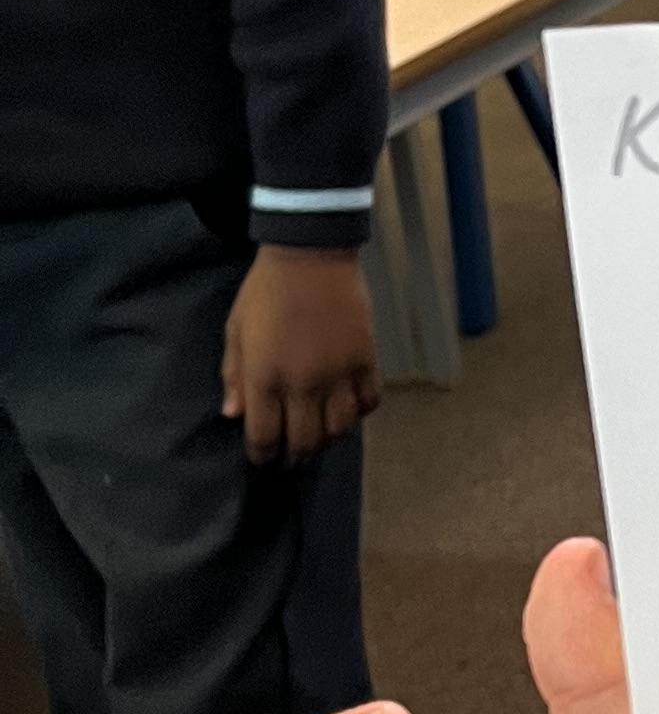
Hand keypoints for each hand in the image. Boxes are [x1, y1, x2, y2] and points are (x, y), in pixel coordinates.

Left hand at [223, 244, 382, 463]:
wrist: (310, 255)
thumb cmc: (265, 292)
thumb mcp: (236, 330)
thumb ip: (234, 375)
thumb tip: (234, 415)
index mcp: (265, 378)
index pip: (265, 436)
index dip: (262, 455)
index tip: (262, 458)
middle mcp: (303, 385)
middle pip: (305, 441)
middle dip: (295, 456)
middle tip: (291, 457)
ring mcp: (339, 375)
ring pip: (340, 429)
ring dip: (327, 440)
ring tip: (319, 437)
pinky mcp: (366, 362)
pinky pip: (368, 403)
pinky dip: (359, 414)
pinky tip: (348, 409)